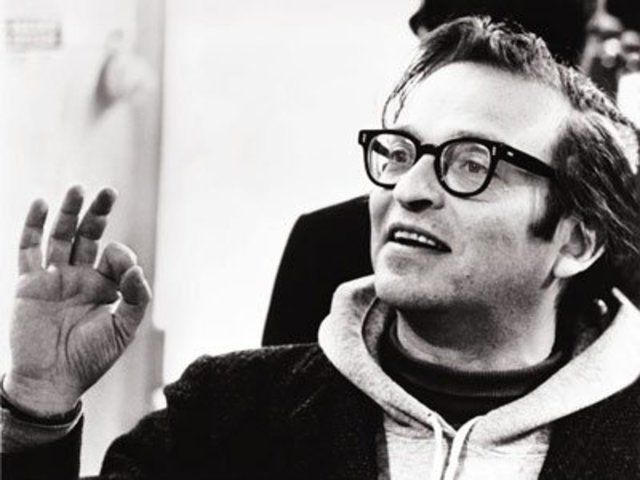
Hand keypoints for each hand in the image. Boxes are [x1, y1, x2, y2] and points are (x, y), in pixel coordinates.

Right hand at [4, 186, 151, 416]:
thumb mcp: (123, 329)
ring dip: (68, 212)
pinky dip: (32, 226)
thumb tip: (136, 268)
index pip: (115, 256)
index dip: (122, 256)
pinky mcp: (28, 283)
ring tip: (77, 188)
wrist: (52, 382)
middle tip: (108, 191)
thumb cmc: (91, 358)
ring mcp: (52, 278)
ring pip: (60, 236)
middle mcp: (79, 277)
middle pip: (88, 235)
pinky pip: (28, 249)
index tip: (124, 272)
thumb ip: (136, 298)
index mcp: (104, 286)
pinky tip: (41, 203)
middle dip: (98, 213)